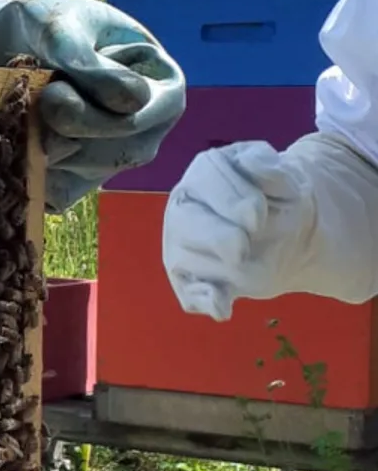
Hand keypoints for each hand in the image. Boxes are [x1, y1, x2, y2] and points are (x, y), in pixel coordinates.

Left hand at [0, 0, 185, 210]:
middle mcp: (146, 131)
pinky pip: (56, 193)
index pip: (139, 114)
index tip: (55, 84)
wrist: (1, 45)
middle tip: (33, 101)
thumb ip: (88, 59)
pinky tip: (10, 141)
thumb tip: (131, 100)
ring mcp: (111, 161)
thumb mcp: (62, 26)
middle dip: (65, 127)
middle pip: (115, 152)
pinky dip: (27, 171)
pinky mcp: (75, 181)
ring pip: (82, 172)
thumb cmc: (43, 26)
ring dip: (41, 143)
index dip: (94, 106)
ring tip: (22, 110)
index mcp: (164, 86)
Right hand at [162, 143, 309, 320]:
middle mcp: (182, 208)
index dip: (235, 201)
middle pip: (185, 224)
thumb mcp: (286, 177)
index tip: (260, 215)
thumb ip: (269, 167)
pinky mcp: (188, 279)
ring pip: (185, 260)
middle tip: (246, 245)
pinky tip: (224, 306)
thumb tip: (249, 163)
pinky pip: (187, 295)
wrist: (291, 231)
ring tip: (248, 260)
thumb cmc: (281, 199)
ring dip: (224, 267)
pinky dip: (206, 301)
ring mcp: (180, 245)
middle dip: (221, 238)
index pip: (205, 182)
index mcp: (204, 174)